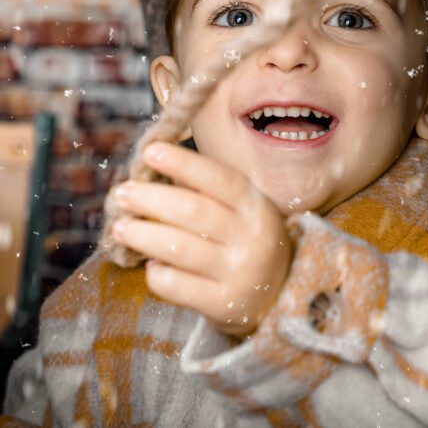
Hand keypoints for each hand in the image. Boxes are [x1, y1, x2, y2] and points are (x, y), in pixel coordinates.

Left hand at [111, 141, 291, 337]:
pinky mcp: (222, 303)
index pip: (219, 179)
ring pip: (180, 248)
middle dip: (151, 199)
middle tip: (122, 193)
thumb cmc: (248, 240)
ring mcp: (238, 272)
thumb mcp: (242, 210)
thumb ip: (207, 189)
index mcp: (257, 206)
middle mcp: (252, 237)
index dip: (184, 163)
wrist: (280, 295)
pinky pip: (177, 285)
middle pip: (194, 211)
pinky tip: (151, 265)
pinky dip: (156, 273)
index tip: (151, 152)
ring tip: (120, 227)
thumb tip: (161, 163)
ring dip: (143, 235)